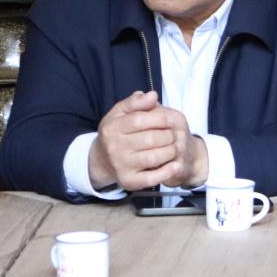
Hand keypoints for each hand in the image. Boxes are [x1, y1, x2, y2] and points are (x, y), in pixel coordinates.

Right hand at [88, 90, 208, 191]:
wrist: (101, 160)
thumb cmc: (116, 132)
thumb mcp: (120, 113)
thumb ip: (136, 102)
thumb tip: (152, 95)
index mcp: (112, 127)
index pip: (139, 120)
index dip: (160, 118)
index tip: (172, 117)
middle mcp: (114, 147)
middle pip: (150, 139)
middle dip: (168, 135)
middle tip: (174, 134)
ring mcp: (121, 166)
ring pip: (154, 158)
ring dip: (170, 151)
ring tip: (174, 146)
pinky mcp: (128, 181)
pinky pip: (151, 179)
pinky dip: (167, 172)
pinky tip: (175, 164)